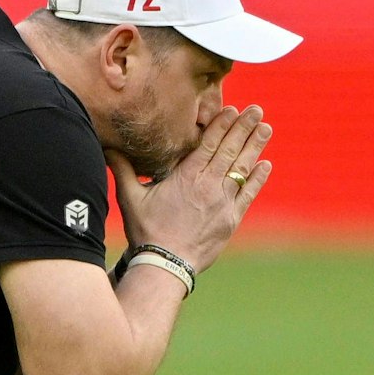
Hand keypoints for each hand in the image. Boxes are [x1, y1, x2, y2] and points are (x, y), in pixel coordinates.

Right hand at [107, 105, 272, 272]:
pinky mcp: (231, 220)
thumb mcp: (130, 197)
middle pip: (230, 150)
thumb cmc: (146, 231)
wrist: (166, 264)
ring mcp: (223, 203)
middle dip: (244, 128)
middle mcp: (209, 185)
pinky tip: (266, 165)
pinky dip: (258, 179)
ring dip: (255, 147)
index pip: (209, 143)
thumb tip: (107, 146)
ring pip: (242, 169)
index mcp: (187, 177)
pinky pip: (249, 194)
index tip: (233, 109)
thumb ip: (122, 169)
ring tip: (266, 128)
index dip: (223, 125)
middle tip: (257, 110)